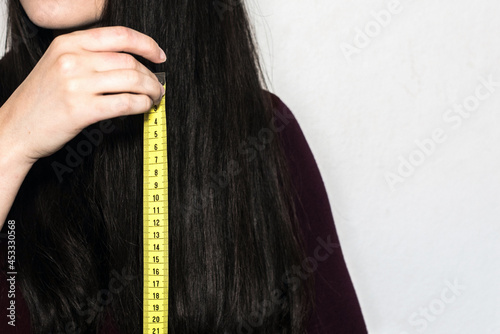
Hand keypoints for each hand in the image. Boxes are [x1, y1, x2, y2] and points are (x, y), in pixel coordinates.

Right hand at [0, 25, 165, 164]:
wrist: (15, 127)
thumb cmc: (40, 100)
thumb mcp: (58, 64)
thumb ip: (89, 57)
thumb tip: (131, 61)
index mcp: (68, 43)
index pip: (119, 35)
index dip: (146, 44)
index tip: (159, 55)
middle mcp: (72, 59)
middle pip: (129, 61)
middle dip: (151, 75)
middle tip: (157, 87)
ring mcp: (76, 84)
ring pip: (131, 80)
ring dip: (151, 91)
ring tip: (154, 98)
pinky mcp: (82, 109)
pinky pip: (125, 103)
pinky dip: (141, 105)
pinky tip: (143, 108)